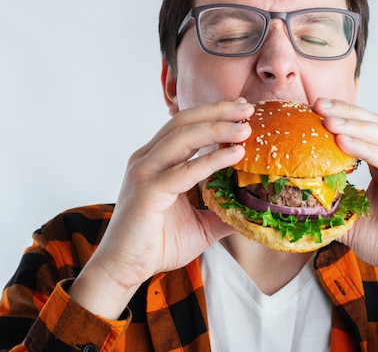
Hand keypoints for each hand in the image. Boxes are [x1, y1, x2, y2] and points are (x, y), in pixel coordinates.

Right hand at [69, 99, 253, 318]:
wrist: (125, 270)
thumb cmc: (158, 245)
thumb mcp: (201, 224)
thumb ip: (223, 211)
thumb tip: (253, 209)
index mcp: (156, 160)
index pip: (186, 125)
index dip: (214, 114)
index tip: (243, 109)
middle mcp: (148, 160)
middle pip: (184, 122)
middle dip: (218, 112)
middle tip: (248, 108)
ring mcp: (145, 173)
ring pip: (183, 138)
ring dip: (217, 128)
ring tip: (246, 128)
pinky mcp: (147, 191)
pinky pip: (184, 171)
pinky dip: (211, 160)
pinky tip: (234, 155)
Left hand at [313, 98, 377, 318]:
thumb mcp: (352, 220)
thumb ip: (332, 205)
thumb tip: (297, 201)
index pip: (368, 130)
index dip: (344, 116)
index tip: (314, 108)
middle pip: (377, 125)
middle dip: (347, 112)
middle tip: (318, 104)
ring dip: (354, 126)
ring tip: (327, 118)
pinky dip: (367, 149)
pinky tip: (343, 141)